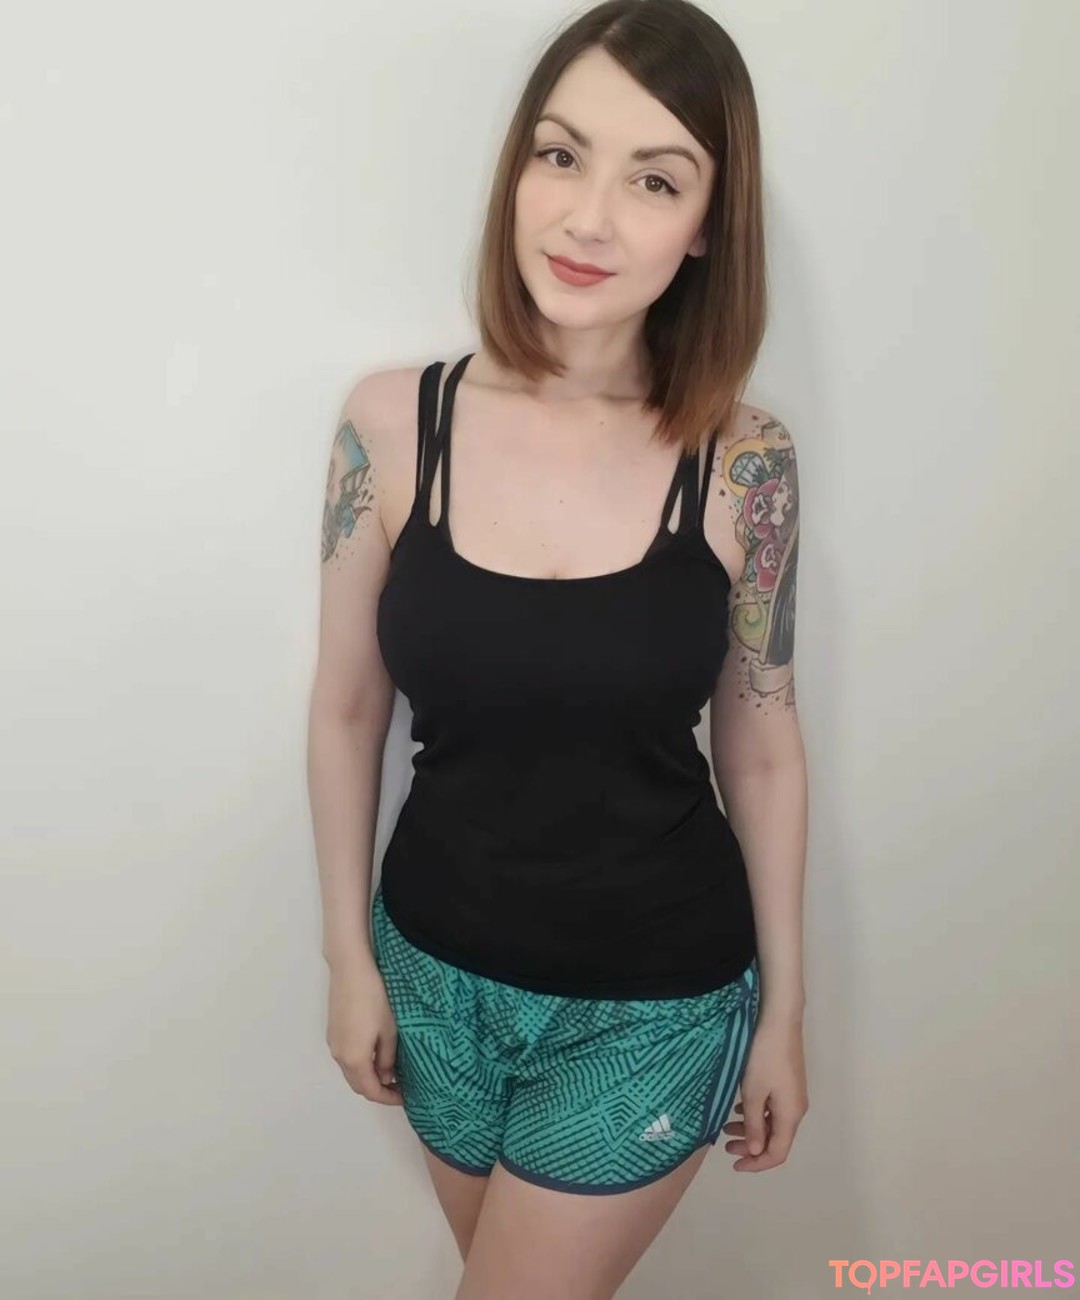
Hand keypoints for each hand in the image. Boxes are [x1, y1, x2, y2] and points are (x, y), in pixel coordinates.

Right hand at [326, 964, 404, 1106]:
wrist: (351, 969)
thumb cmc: (375, 998)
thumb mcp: (389, 1030)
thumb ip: (387, 1058)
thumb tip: (386, 1077)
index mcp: (354, 1059)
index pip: (370, 1091)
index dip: (387, 1098)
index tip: (405, 1097)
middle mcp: (339, 1056)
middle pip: (358, 1084)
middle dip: (378, 1090)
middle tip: (399, 1087)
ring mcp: (333, 1043)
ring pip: (351, 1070)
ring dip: (368, 1076)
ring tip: (390, 1071)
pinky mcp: (333, 1031)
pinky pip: (346, 1057)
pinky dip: (360, 1063)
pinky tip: (375, 1054)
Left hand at [721, 1012, 807, 1170]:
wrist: (779, 1021)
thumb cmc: (764, 1057)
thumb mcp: (753, 1092)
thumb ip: (755, 1124)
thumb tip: (756, 1150)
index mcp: (790, 1116)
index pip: (777, 1153)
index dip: (757, 1164)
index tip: (734, 1164)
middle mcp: (796, 1109)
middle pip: (776, 1139)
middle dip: (751, 1147)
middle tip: (726, 1146)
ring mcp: (793, 1095)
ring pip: (773, 1123)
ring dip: (752, 1129)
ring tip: (727, 1126)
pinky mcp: (788, 1083)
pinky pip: (773, 1108)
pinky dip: (757, 1114)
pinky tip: (740, 1108)